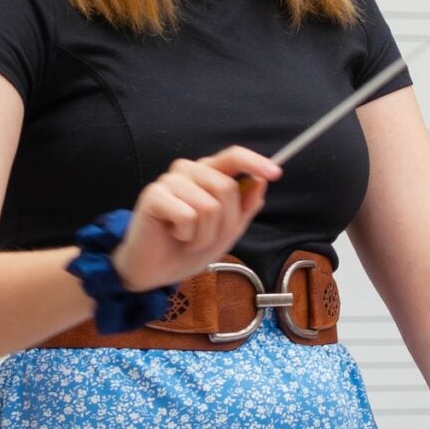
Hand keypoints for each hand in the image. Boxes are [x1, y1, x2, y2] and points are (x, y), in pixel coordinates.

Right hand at [111, 146, 278, 291]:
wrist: (154, 272)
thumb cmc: (187, 248)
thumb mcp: (227, 231)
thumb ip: (244, 206)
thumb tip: (260, 181)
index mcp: (207, 174)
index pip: (233, 156)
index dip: (254, 162)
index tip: (275, 173)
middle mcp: (188, 171)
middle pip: (226, 188)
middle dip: (224, 223)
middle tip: (204, 237)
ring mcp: (169, 181)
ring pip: (209, 206)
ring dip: (204, 234)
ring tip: (187, 238)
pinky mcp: (153, 195)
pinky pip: (188, 216)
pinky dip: (187, 235)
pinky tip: (173, 235)